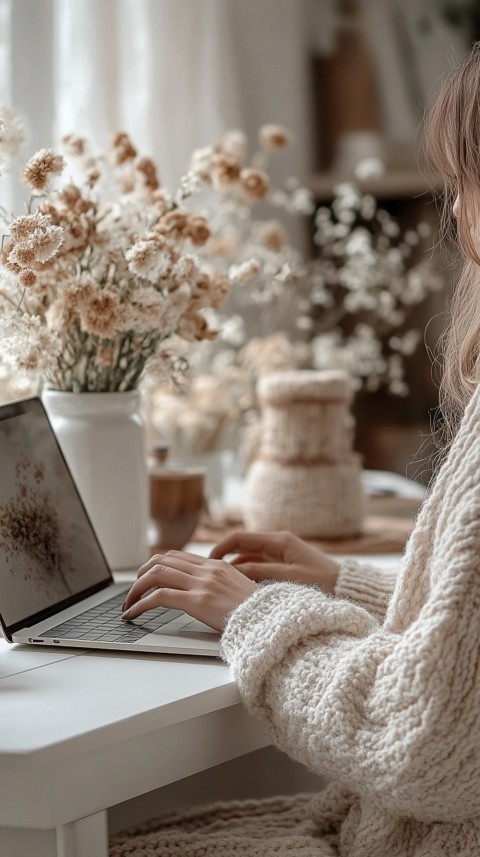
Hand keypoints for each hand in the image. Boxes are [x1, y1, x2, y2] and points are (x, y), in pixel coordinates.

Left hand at [122, 550, 257, 631]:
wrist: (273, 621)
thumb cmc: (259, 613)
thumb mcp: (240, 592)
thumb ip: (222, 587)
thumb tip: (206, 595)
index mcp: (217, 565)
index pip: (176, 556)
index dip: (155, 565)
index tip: (146, 578)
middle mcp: (207, 569)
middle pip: (161, 561)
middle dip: (140, 575)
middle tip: (133, 591)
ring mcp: (203, 584)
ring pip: (155, 575)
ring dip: (135, 589)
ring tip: (128, 604)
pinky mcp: (198, 601)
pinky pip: (158, 597)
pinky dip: (140, 605)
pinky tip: (133, 614)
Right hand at [210, 530, 339, 594]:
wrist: (346, 588)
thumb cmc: (322, 582)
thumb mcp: (288, 577)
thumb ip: (259, 572)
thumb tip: (232, 570)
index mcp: (278, 540)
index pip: (239, 538)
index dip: (220, 548)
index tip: (207, 562)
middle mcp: (277, 543)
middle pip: (242, 548)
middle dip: (225, 560)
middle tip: (209, 575)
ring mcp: (280, 554)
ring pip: (249, 559)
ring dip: (236, 569)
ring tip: (221, 585)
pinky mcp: (284, 565)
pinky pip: (259, 567)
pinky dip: (248, 575)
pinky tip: (240, 588)